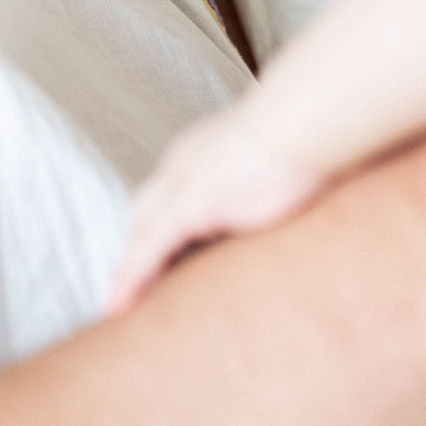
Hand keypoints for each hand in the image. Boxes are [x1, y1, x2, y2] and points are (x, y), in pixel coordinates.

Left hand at [108, 114, 328, 315]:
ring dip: (129, 268)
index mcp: (201, 150)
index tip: (162, 249)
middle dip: (138, 244)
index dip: (160, 221)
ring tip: (118, 305)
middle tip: (133, 283)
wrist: (304, 120)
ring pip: (141, 233)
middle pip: (145, 211)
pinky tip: (118, 304)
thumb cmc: (306, 133)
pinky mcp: (188, 208)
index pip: (169, 192)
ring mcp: (182, 185)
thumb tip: (288, 186)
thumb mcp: (281, 156)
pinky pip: (149, 250)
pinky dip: (132, 276)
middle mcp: (182, 164)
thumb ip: (271, 174)